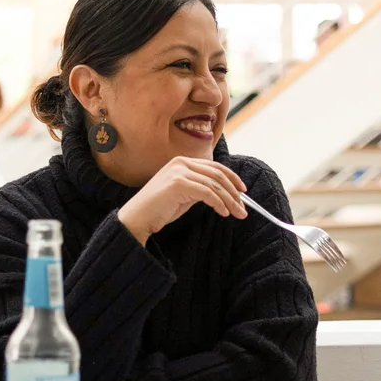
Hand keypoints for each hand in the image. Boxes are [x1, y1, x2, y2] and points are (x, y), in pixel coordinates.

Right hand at [117, 156, 247, 244]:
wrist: (137, 218)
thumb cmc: (159, 209)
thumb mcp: (183, 194)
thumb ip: (199, 188)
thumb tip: (223, 192)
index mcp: (182, 161)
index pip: (214, 166)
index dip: (232, 178)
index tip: (242, 191)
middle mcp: (181, 163)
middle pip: (217, 174)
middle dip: (234, 192)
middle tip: (244, 207)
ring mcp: (179, 172)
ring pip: (214, 184)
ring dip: (230, 200)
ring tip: (238, 213)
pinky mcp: (178, 184)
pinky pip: (207, 193)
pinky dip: (218, 204)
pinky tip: (223, 213)